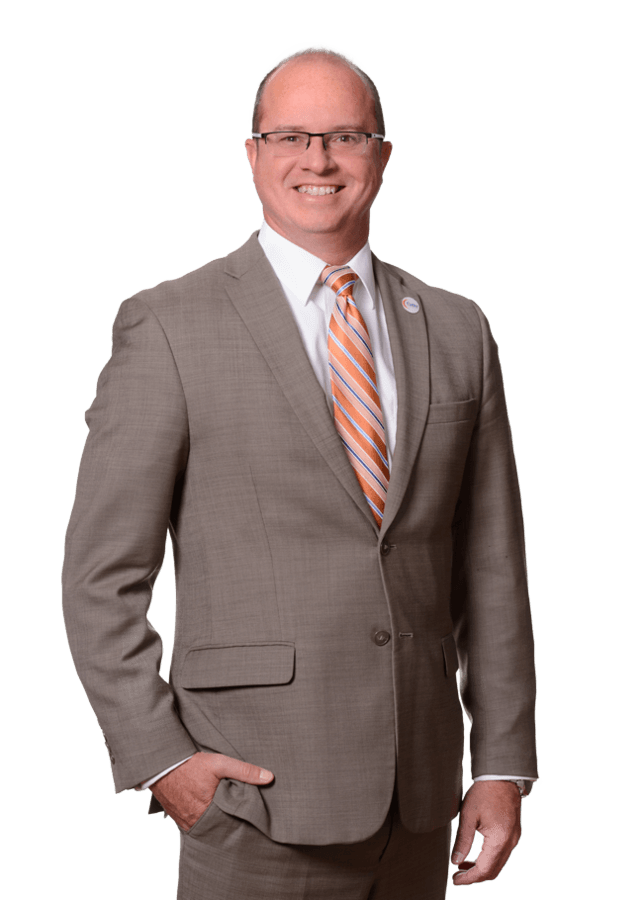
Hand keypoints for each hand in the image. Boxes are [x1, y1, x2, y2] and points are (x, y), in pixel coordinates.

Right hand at [150, 751, 273, 831]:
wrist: (162, 765)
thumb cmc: (191, 764)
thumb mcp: (220, 763)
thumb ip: (244, 771)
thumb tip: (269, 778)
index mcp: (208, 812)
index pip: (232, 823)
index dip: (241, 819)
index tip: (252, 816)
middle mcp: (195, 822)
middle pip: (219, 826)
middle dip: (229, 821)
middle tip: (240, 815)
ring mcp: (185, 822)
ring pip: (207, 825)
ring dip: (216, 819)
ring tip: (225, 811)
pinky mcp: (178, 819)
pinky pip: (195, 823)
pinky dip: (203, 817)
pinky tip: (209, 809)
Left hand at [451, 780, 521, 886]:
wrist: (502, 776)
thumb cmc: (484, 792)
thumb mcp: (468, 815)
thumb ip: (462, 840)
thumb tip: (455, 861)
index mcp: (499, 839)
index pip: (484, 870)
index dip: (469, 878)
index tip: (455, 880)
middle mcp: (510, 842)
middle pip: (493, 871)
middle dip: (475, 876)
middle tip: (458, 876)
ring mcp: (514, 838)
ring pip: (498, 864)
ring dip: (482, 868)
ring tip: (463, 865)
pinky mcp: (514, 833)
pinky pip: (502, 853)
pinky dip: (489, 859)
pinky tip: (476, 854)